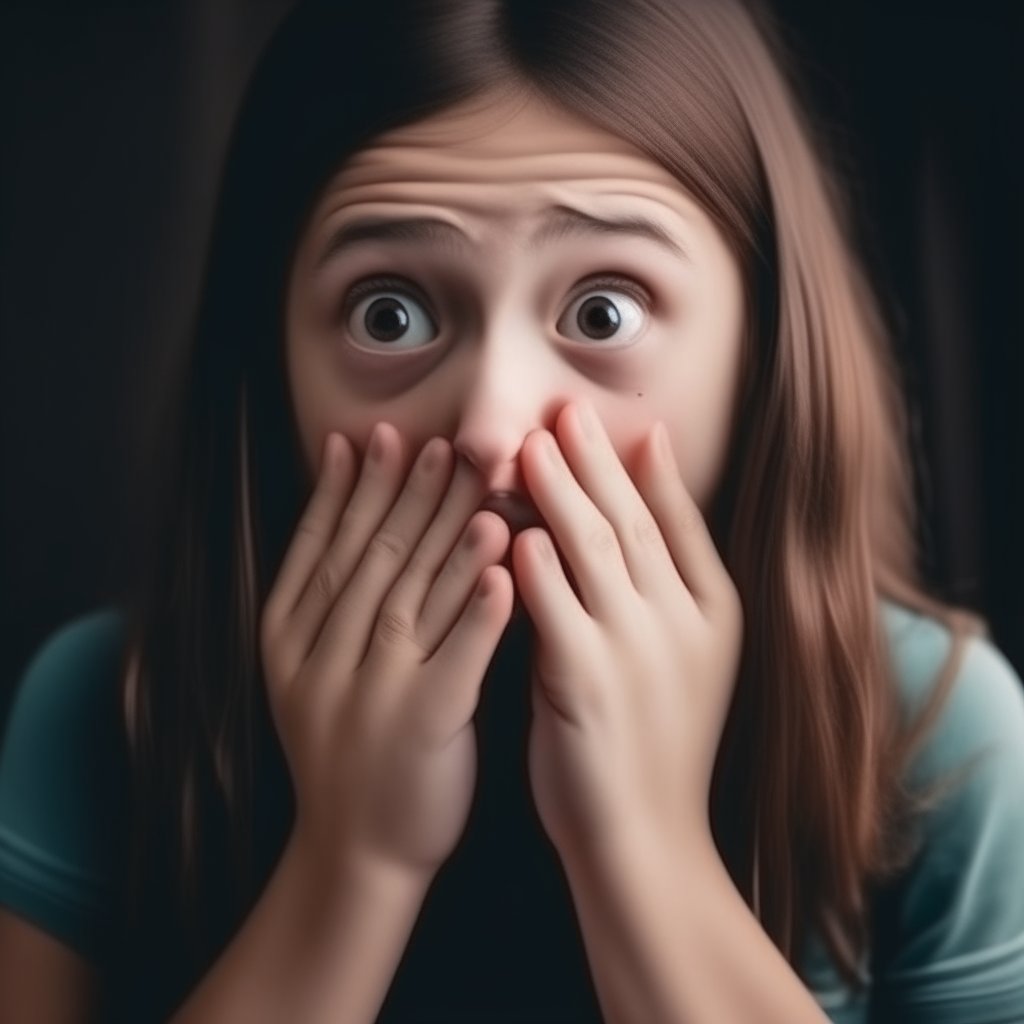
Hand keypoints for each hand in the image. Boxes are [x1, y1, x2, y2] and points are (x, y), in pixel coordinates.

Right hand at [261, 425, 512, 880]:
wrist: (353, 852)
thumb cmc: (342, 754)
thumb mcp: (306, 673)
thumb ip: (326, 602)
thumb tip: (351, 517)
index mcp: (291, 639)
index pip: (324, 547)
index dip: (352, 489)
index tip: (378, 437)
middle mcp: (325, 657)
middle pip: (373, 557)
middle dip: (408, 493)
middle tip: (441, 440)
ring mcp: (373, 689)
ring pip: (415, 593)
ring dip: (448, 533)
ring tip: (478, 478)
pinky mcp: (424, 722)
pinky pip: (459, 655)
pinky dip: (481, 608)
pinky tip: (506, 566)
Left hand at [512, 400, 742, 868]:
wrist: (646, 837)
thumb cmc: (656, 743)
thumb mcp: (693, 658)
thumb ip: (672, 583)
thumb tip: (645, 516)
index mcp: (714, 611)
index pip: (677, 519)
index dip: (643, 464)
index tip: (618, 419)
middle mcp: (682, 622)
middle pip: (632, 519)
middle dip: (595, 459)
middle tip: (564, 410)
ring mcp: (638, 650)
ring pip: (593, 548)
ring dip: (559, 491)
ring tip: (531, 445)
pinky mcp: (586, 681)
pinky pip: (555, 604)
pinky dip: (533, 562)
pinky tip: (512, 528)